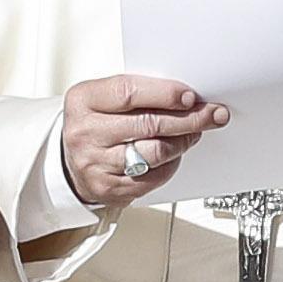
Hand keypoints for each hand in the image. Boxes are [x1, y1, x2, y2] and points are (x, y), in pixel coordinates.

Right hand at [59, 75, 230, 208]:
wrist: (71, 160)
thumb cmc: (95, 123)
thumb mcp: (104, 97)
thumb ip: (138, 92)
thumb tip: (184, 95)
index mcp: (83, 100)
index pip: (129, 92)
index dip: (165, 94)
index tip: (190, 96)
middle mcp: (85, 132)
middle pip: (148, 124)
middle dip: (188, 119)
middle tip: (211, 114)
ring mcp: (95, 163)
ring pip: (155, 153)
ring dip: (183, 142)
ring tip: (194, 133)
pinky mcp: (108, 189)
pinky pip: (152, 177)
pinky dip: (170, 165)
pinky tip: (174, 155)